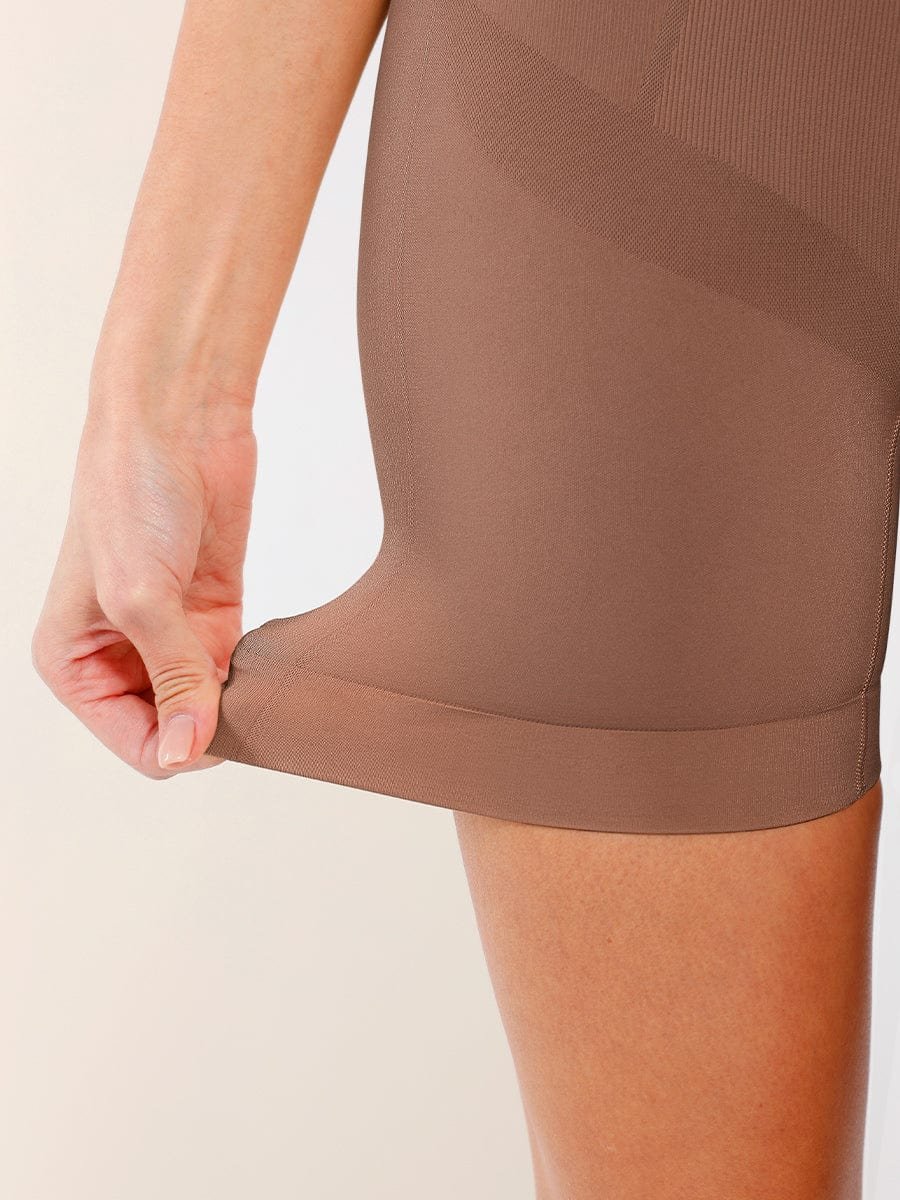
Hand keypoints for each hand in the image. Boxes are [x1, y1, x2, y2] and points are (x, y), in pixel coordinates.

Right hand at [31, 381, 256, 778]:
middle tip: (247, 705)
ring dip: (236, 703)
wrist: (176, 426)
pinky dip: (254, 676)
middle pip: (176, 731)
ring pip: (209, 706)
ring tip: (259, 682)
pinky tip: (269, 664)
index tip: (220, 728)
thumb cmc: (130, 497)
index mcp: (74, 663)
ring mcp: (169, 638)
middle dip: (210, 726)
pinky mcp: (211, 616)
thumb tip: (187, 751)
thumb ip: (172, 678)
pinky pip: (235, 671)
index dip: (181, 747)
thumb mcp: (141, 599)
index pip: (137, 744)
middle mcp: (118, 657)